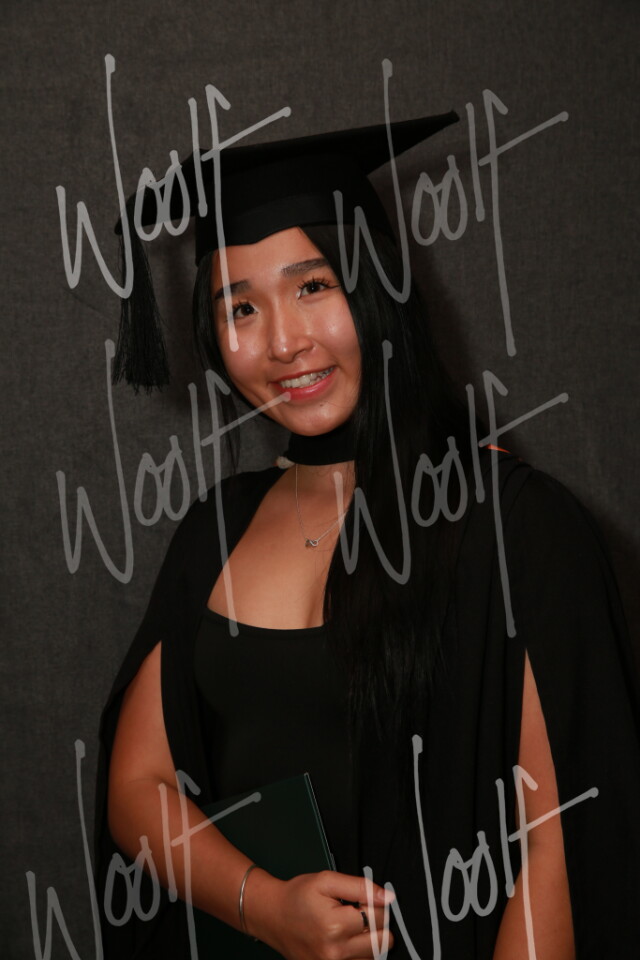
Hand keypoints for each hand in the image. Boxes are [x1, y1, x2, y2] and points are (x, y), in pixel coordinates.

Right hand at [248, 869, 394, 959]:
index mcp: (335, 926)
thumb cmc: (297, 897)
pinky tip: (346, 939)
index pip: (380, 917)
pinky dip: (359, 953)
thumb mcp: (326, 880)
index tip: (360, 900)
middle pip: (383, 941)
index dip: (374, 904)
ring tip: (349, 926)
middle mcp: (335, 953)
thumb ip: (360, 887)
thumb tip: (387, 897)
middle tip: (357, 913)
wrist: (272, 917)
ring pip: (375, 956)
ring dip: (369, 940)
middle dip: (376, 924)